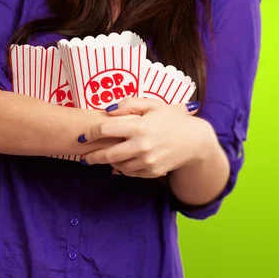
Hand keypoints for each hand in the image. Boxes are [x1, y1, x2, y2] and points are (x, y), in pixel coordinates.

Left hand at [79, 98, 210, 177]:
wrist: (195, 140)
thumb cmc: (172, 119)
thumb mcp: (153, 105)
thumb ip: (129, 104)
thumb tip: (108, 110)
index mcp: (140, 126)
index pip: (106, 130)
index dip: (91, 133)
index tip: (83, 136)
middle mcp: (141, 146)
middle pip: (107, 154)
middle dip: (92, 156)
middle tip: (84, 156)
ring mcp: (147, 161)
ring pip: (118, 166)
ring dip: (108, 163)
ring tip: (103, 158)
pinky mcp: (152, 172)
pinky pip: (131, 173)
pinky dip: (123, 169)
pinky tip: (121, 163)